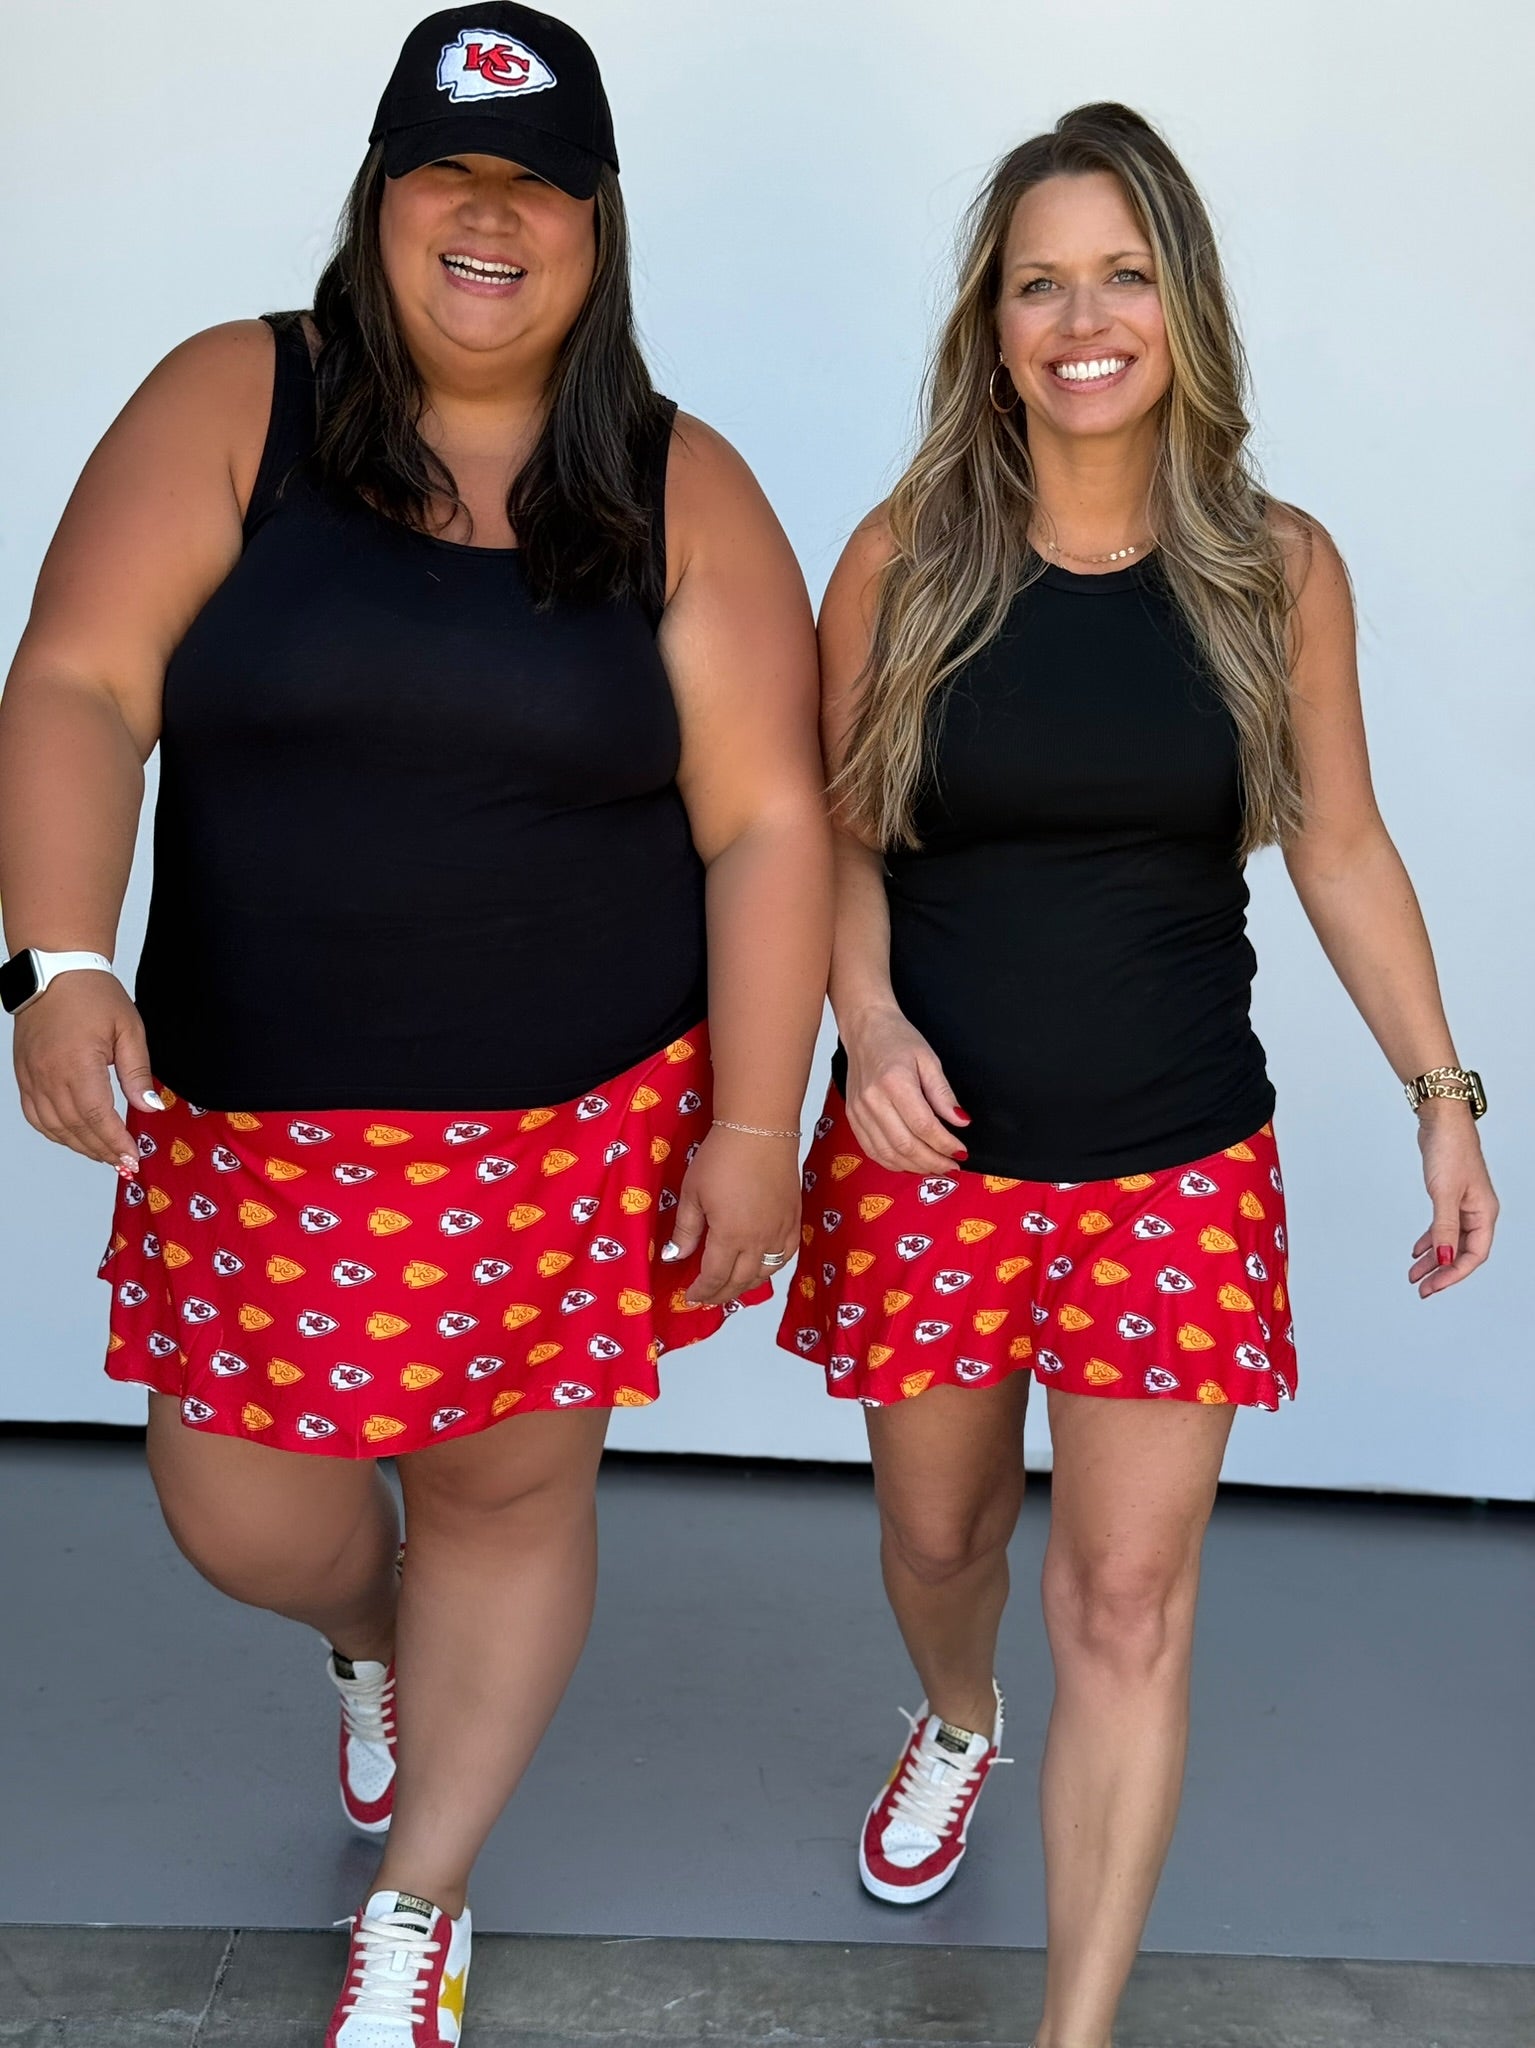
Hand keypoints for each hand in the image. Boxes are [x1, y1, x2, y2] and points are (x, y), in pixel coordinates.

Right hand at [12, 971, 159, 1172]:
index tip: (132, 1158)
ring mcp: (31, 1076)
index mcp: (77, 1064)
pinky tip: (73, 1138)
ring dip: (79, 1146)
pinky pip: (35, 1115)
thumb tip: (148, 1107)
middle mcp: (49, 1075)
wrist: (55, 971)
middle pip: (75, 1128)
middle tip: (123, 1163)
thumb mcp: (129, 1030)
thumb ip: (137, 1073)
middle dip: (101, 1150)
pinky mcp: (23, 1075)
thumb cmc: (94, 995)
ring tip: (104, 1155)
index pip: (97, 1117)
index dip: (115, 1142)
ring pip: (53, 1127)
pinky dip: (54, 1132)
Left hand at [662, 1125, 801, 1306]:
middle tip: (707, 1297)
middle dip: (721, 1294)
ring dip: (746, 1285)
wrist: (759, 1130)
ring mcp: (780, 1231)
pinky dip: (772, 1268)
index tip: (690, 1296)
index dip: (702, 1290)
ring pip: (765, 1273)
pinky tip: (762, 1267)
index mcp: (730, 1236)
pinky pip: (786, 1256)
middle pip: (740, 1281)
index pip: (715, 1276)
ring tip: (731, 1287)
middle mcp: (758, 1240)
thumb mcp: (692, 1193)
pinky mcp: (793, 1219)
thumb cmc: (721, 1157)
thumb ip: (686, 1230)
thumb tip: (675, 1257)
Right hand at [841, 1003, 969, 1174]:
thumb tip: (961, 1122)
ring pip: (888, 1153)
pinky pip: (872, 1150)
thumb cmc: (898, 1040)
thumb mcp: (929, 1060)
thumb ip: (943, 1094)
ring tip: (935, 1166)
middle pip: (905, 1145)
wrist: (865, 1030)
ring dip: (914, 1166)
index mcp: (894, 1082)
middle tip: (952, 1165)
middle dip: (933, 1161)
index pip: (923, 1125)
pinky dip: (893, 1162)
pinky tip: (911, 1162)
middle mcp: (873, 1100)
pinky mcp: (852, 1118)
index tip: (961, 1151)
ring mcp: (859, 1111)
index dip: (945, 1144)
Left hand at [1408, 1101, 1496, 1297]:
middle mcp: (1476, 1212)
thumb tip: (1442, 1258)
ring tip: (1414, 1275)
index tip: (1434, 1286)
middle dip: (1441, 1272)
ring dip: (1432, 1259)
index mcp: (1484, 1213)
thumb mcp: (1445, 1194)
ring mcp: (1463, 1204)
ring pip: (1449, 1241)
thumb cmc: (1450, 1150)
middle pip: (1461, 1252)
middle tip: (1422, 1288)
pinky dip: (1430, 1240)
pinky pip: (1441, 1227)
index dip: (1454, 1273)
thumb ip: (1444, 1228)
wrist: (1441, 1121)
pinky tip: (1418, 1251)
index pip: (1473, 1255)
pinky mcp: (1449, 1196)